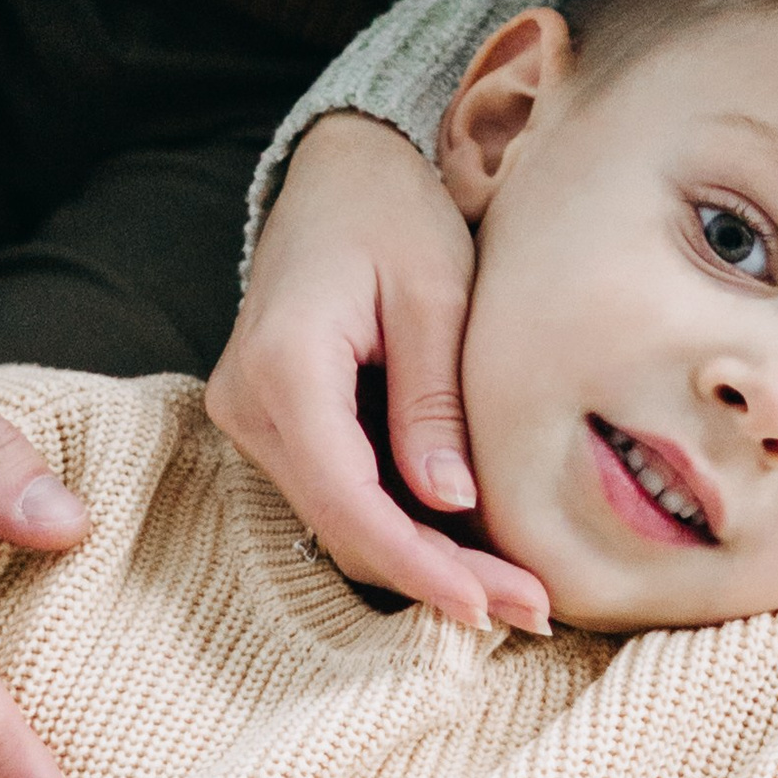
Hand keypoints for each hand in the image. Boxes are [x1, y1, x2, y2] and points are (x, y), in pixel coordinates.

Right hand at [209, 113, 550, 633]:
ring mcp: (252, 419)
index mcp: (282, 369)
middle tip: (532, 606)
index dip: (420, 565)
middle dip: (436, 577)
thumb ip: (433, 399)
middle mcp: (246, 406)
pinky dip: (403, 527)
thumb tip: (451, 502)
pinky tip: (471, 551)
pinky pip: (340, 494)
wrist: (338, 171)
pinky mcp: (276, 424)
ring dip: (424, 561)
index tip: (490, 602)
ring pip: (340, 522)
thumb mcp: (434, 293)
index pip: (348, 501)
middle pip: (343, 527)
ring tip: (514, 590)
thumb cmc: (392, 213)